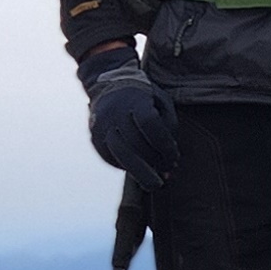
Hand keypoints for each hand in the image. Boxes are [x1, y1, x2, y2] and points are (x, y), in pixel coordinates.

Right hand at [86, 62, 180, 186]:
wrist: (108, 86)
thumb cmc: (144, 97)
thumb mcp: (161, 102)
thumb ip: (169, 126)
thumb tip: (171, 161)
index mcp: (134, 98)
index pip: (150, 124)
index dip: (164, 144)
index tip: (175, 157)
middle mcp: (114, 112)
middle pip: (133, 144)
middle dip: (153, 164)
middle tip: (166, 177)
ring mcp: (102, 126)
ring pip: (120, 155)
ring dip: (140, 173)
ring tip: (155, 183)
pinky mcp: (95, 139)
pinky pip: (112, 159)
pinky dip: (128, 168)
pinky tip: (140, 171)